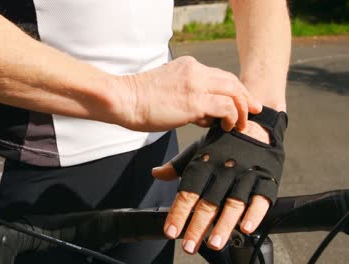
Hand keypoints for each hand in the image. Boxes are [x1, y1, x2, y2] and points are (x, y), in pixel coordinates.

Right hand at [114, 56, 261, 131]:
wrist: (124, 99)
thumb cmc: (140, 100)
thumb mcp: (168, 89)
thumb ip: (188, 95)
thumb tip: (204, 113)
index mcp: (188, 66)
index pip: (219, 76)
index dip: (234, 90)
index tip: (242, 102)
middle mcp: (195, 71)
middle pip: (231, 81)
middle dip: (246, 97)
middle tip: (254, 111)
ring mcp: (196, 84)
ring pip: (233, 91)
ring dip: (242, 109)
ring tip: (242, 125)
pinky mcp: (194, 101)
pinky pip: (226, 107)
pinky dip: (233, 117)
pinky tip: (229, 127)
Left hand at [152, 115, 285, 253]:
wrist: (256, 124)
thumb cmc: (223, 142)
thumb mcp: (198, 149)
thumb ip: (177, 165)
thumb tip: (156, 173)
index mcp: (204, 163)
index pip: (188, 192)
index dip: (178, 213)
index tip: (170, 231)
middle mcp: (223, 170)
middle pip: (209, 202)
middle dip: (197, 226)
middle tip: (188, 246)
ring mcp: (245, 175)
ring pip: (233, 204)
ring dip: (224, 226)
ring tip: (214, 244)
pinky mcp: (266, 179)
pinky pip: (261, 199)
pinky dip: (254, 214)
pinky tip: (246, 229)